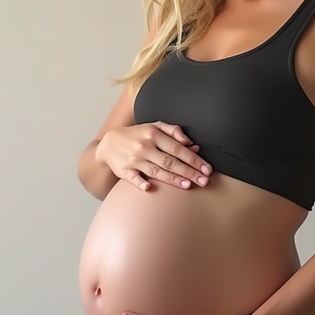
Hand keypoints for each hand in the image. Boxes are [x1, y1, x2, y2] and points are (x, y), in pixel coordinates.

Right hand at [96, 121, 212, 191]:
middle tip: (204, 181)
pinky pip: (133, 178)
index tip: (206, 169)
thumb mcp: (153, 127)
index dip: (193, 159)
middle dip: (188, 172)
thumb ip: (173, 131)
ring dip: (172, 179)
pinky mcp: (123, 171)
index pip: (177, 149)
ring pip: (156, 171)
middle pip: (170, 161)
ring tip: (188, 185)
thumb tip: (190, 142)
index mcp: (153, 134)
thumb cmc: (137, 136)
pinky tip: (149, 188)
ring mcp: (133, 159)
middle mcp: (144, 147)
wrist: (109, 144)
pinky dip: (140, 183)